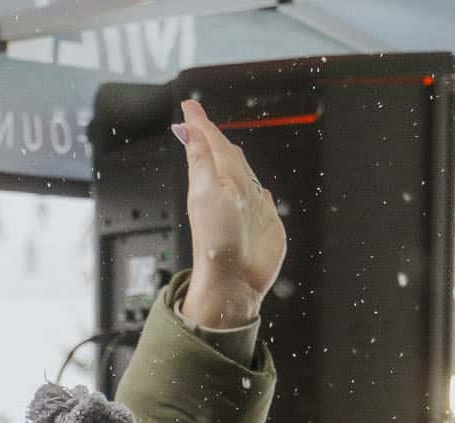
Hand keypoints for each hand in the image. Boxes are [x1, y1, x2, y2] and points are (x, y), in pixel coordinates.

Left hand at [173, 98, 285, 329]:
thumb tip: (188, 128)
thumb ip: (202, 159)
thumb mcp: (206, 191)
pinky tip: (260, 192)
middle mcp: (232, 192)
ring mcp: (249, 209)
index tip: (189, 108)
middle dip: (218, 140)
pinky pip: (264, 203)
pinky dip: (262, 194)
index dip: (200, 125)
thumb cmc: (216, 241)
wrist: (233, 281)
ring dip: (239, 164)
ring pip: (246, 177)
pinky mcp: (266, 226)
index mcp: (216, 180)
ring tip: (231, 151)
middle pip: (226, 158)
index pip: (208, 144)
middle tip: (206, 123)